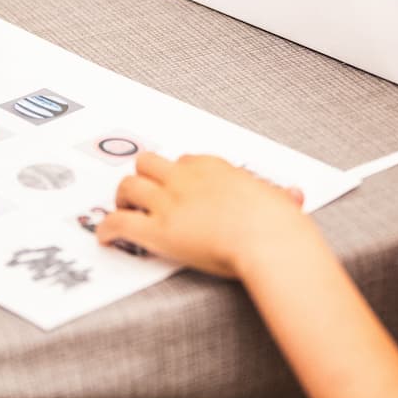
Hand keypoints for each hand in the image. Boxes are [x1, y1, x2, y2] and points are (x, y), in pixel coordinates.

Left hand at [96, 153, 308, 278]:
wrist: (266, 237)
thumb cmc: (275, 222)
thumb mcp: (278, 200)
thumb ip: (279, 197)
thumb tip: (293, 196)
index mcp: (213, 167)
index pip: (185, 161)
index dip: (177, 176)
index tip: (178, 187)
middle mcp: (186, 178)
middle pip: (148, 164)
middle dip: (142, 178)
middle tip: (140, 194)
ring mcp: (169, 202)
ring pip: (128, 187)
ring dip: (121, 199)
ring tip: (120, 211)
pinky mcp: (157, 230)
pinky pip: (119, 223)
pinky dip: (106, 229)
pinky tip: (103, 237)